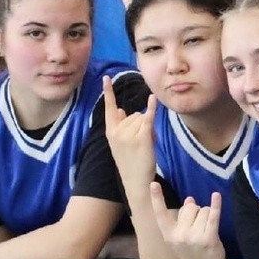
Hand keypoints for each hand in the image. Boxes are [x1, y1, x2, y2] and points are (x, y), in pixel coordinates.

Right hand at [103, 75, 158, 196]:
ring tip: (145, 146)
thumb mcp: (119, 144)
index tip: (106, 78)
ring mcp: (129, 134)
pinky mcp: (142, 137)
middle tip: (139, 144)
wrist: (136, 180)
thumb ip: (120, 125)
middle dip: (140, 125)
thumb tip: (122, 109)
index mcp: (110, 132)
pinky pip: (148, 118)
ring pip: (142, 119)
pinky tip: (153, 98)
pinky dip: (152, 108)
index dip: (108, 93)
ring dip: (148, 129)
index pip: (109, 108)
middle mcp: (117, 131)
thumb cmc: (130, 162)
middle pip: (134, 115)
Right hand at [150, 183, 228, 258]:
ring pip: (204, 210)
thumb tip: (189, 199)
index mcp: (169, 235)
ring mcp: (195, 238)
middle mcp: (180, 236)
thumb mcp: (182, 238)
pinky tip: (217, 196)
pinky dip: (216, 205)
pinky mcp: (210, 238)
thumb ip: (183, 219)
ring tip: (207, 230)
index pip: (161, 214)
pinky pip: (213, 216)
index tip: (153, 183)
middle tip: (199, 227)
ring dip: (207, 216)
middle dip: (196, 211)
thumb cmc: (193, 252)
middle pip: (190, 207)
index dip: (157, 198)